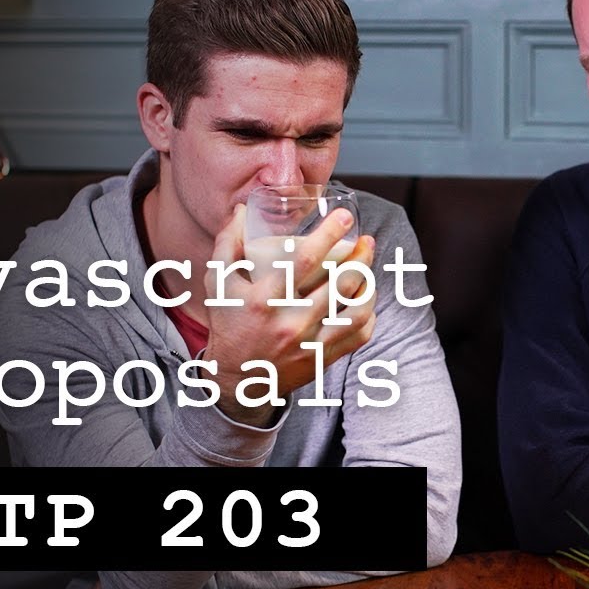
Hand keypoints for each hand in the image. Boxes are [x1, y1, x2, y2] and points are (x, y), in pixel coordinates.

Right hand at [204, 205, 377, 426]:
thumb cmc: (229, 323)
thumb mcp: (219, 282)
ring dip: (369, 284)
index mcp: (265, 300)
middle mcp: (291, 322)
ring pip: (357, 310)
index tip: (344, 217)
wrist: (236, 379)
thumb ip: (228, 242)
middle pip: (341, 283)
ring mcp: (310, 343)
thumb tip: (243, 209)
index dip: (329, 234)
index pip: (305, 260)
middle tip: (366, 240)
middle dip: (361, 256)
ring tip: (369, 269)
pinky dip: (368, 315)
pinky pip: (359, 335)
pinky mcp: (322, 359)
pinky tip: (365, 300)